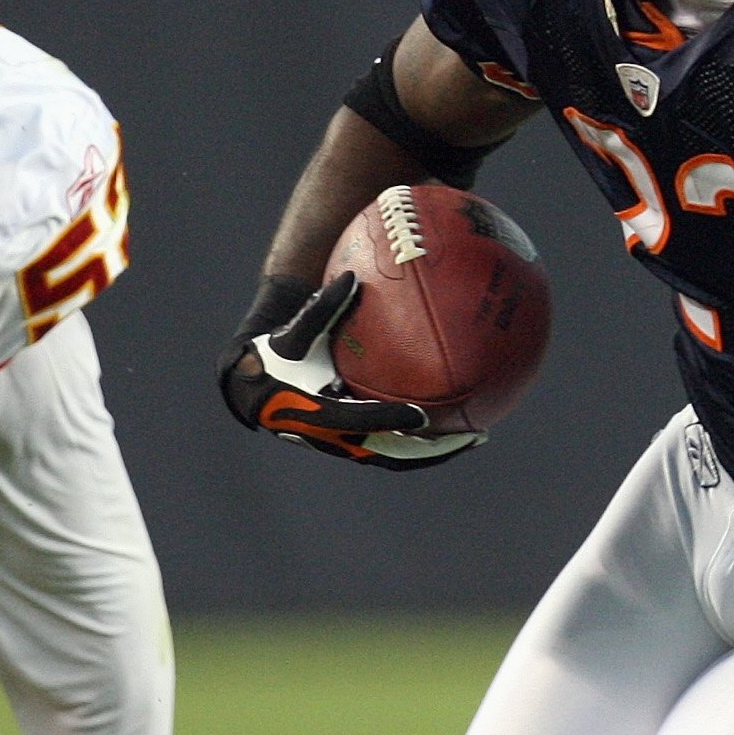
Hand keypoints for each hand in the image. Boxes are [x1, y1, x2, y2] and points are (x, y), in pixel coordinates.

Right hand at [218, 273, 478, 470]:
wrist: (256, 388)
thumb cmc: (277, 355)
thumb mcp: (292, 334)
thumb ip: (320, 309)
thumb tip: (350, 278)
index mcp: (320, 414)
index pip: (361, 422)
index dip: (390, 422)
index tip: (420, 417)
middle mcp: (338, 437)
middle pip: (392, 453)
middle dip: (432, 450)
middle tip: (471, 436)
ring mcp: (349, 445)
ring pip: (399, 456)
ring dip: (436, 452)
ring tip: (476, 436)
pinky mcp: (358, 443)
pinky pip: (397, 446)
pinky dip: (425, 441)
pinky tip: (456, 422)